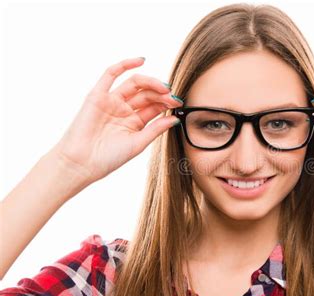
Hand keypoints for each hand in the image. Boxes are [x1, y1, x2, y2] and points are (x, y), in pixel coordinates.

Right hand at [50, 57, 182, 183]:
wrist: (81, 164)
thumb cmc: (108, 159)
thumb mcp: (138, 143)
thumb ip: (156, 129)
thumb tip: (175, 118)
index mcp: (135, 122)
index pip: (155, 106)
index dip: (167, 103)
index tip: (179, 104)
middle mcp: (124, 110)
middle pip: (147, 94)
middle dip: (161, 94)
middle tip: (172, 98)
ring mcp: (111, 101)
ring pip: (134, 84)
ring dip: (151, 82)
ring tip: (164, 87)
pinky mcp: (97, 95)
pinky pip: (110, 74)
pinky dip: (125, 65)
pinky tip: (141, 60)